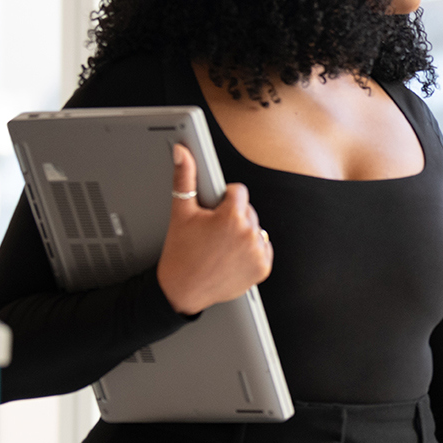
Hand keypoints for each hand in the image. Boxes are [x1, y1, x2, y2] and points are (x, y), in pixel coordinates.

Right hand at [156, 144, 271, 314]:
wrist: (182, 291)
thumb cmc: (180, 253)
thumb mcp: (181, 213)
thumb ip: (184, 177)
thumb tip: (182, 152)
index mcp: (231, 216)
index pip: (238, 191)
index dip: (224, 199)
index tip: (214, 210)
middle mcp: (248, 234)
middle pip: (248, 211)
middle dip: (233, 217)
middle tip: (213, 233)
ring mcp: (257, 252)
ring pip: (255, 230)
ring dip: (243, 234)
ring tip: (221, 246)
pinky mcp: (263, 268)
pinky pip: (262, 249)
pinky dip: (251, 252)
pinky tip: (231, 256)